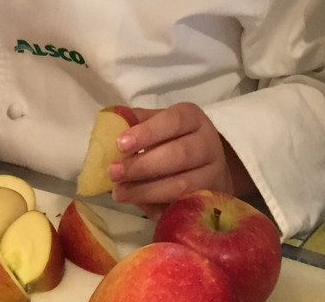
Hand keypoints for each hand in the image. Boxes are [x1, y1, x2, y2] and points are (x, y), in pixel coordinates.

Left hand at [107, 102, 247, 218]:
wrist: (207, 167)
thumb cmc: (174, 140)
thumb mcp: (159, 124)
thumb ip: (137, 122)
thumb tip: (111, 124)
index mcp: (193, 119)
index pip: (174, 120)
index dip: (148, 132)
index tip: (121, 144)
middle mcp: (209, 144)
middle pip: (179, 154)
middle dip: (143, 165)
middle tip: (114, 172)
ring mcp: (213, 174)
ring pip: (182, 184)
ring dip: (147, 190)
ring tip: (119, 193)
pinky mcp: (210, 201)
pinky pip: (183, 205)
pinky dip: (159, 207)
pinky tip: (139, 204)